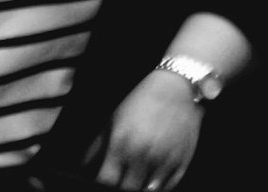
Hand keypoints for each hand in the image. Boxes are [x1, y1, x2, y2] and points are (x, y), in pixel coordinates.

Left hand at [92, 66, 203, 189]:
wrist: (177, 85)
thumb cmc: (143, 100)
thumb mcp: (112, 120)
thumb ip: (95, 147)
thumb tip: (84, 166)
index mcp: (122, 145)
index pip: (106, 181)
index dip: (102, 184)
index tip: (105, 180)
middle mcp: (144, 155)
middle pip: (127, 189)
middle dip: (122, 186)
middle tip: (122, 178)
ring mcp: (165, 158)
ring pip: (149, 190)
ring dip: (141, 186)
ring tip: (137, 178)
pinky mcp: (183, 158)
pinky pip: (169, 185)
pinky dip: (159, 186)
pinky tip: (152, 179)